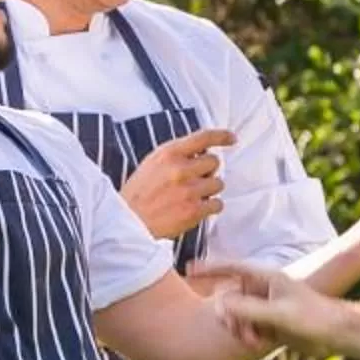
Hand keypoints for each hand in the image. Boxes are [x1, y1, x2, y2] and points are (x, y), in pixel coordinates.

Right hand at [119, 127, 234, 239]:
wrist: (127, 223)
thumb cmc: (138, 194)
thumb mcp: (151, 164)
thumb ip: (175, 156)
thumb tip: (201, 153)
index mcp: (168, 153)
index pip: (202, 137)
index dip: (221, 136)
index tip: (231, 138)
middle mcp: (180, 169)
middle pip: (214, 162)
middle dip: (207, 171)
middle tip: (194, 180)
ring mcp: (188, 190)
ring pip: (218, 183)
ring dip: (209, 190)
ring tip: (192, 197)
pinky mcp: (193, 211)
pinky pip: (218, 204)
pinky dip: (210, 207)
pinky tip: (196, 209)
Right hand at [198, 259, 345, 353]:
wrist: (335, 334)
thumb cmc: (313, 318)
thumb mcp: (279, 314)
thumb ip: (248, 309)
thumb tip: (220, 304)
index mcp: (266, 277)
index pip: (231, 267)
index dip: (209, 268)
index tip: (188, 268)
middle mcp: (262, 289)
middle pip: (229, 296)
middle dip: (228, 316)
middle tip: (235, 331)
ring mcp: (264, 305)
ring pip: (236, 314)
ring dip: (238, 329)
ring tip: (251, 342)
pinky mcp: (268, 321)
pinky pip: (245, 326)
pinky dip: (246, 336)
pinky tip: (258, 345)